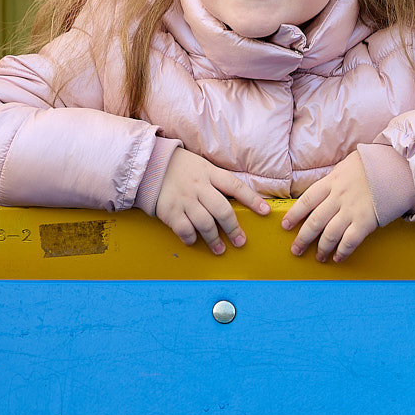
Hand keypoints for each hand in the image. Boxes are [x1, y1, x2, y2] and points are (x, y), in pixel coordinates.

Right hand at [153, 148, 271, 253]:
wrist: (149, 165)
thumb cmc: (182, 168)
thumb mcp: (203, 166)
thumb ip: (219, 181)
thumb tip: (240, 199)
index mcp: (209, 173)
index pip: (235, 186)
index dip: (252, 199)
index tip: (265, 212)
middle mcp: (198, 187)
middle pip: (222, 210)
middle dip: (233, 229)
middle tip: (240, 241)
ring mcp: (184, 199)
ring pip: (205, 223)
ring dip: (214, 239)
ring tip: (220, 249)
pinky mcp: (169, 210)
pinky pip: (184, 229)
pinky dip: (191, 238)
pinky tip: (195, 240)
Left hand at [282, 152, 382, 262]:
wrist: (398, 166)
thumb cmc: (372, 165)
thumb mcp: (346, 166)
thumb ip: (333, 180)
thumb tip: (321, 192)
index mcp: (331, 182)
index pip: (306, 201)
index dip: (294, 215)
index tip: (285, 226)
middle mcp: (338, 197)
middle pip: (314, 221)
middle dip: (303, 238)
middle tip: (296, 250)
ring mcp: (352, 210)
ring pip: (329, 234)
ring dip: (321, 249)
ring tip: (318, 257)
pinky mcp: (366, 222)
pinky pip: (349, 241)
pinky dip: (342, 251)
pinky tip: (337, 257)